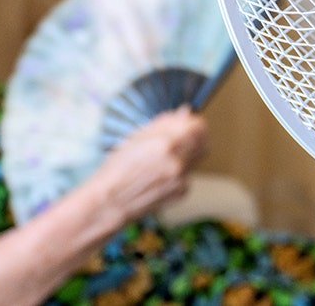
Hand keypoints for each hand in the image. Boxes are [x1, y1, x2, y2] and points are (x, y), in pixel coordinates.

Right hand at [91, 106, 208, 222]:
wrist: (111, 202)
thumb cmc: (118, 168)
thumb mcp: (137, 136)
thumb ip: (166, 123)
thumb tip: (185, 111)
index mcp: (167, 144)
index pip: (200, 127)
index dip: (192, 123)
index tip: (185, 122)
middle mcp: (179, 162)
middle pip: (204, 143)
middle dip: (194, 137)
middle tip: (178, 138)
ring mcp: (182, 180)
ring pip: (196, 159)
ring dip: (186, 154)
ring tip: (162, 159)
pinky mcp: (182, 193)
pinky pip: (188, 175)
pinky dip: (178, 171)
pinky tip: (159, 175)